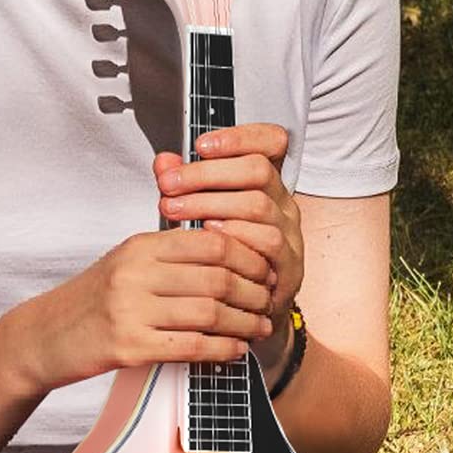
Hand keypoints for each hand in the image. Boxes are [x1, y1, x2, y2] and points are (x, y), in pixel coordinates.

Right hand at [18, 224, 276, 393]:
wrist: (46, 336)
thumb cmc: (93, 300)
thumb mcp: (128, 262)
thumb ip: (171, 250)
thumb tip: (230, 244)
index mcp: (140, 245)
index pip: (210, 242)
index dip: (248, 257)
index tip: (265, 270)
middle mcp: (136, 273)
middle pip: (216, 277)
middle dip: (253, 292)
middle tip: (269, 301)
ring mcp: (130, 310)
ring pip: (209, 313)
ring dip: (244, 323)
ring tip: (259, 327)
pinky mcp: (128, 347)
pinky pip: (190, 346)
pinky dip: (221, 349)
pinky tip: (234, 349)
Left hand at [153, 124, 303, 350]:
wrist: (247, 316)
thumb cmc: (220, 260)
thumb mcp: (197, 215)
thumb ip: (183, 186)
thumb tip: (163, 161)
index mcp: (266, 184)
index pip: (271, 143)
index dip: (240, 136)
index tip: (200, 144)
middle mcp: (282, 204)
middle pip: (257, 170)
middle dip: (207, 174)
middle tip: (168, 185)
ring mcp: (290, 234)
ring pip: (259, 204)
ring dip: (211, 204)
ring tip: (173, 210)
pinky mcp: (289, 266)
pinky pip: (268, 242)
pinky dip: (236, 236)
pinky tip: (206, 236)